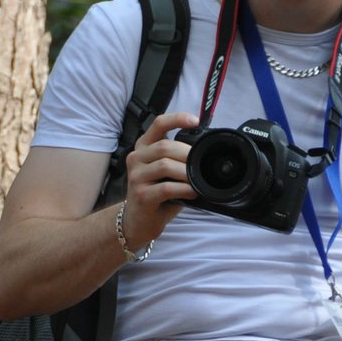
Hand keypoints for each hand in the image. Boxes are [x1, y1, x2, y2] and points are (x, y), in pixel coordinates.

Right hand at [120, 110, 198, 249]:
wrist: (138, 221)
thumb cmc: (156, 195)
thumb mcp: (165, 172)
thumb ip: (177, 159)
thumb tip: (206, 153)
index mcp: (143, 147)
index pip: (158, 124)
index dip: (177, 119)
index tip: (195, 121)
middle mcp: (136, 158)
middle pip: (165, 146)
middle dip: (188, 155)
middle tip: (202, 166)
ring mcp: (136, 176)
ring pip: (165, 165)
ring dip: (187, 173)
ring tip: (197, 182)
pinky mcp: (141, 194)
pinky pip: (167, 187)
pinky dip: (184, 189)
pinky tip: (192, 193)